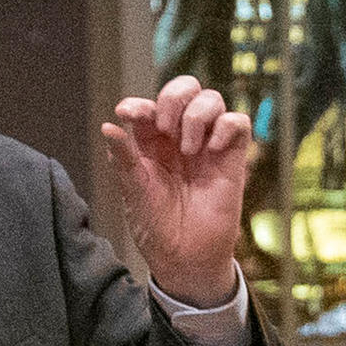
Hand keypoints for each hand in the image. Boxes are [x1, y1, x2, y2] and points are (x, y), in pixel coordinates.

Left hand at [103, 76, 258, 308]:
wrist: (185, 257)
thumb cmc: (156, 227)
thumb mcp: (132, 190)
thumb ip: (123, 156)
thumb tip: (108, 126)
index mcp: (152, 143)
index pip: (148, 106)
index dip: (138, 103)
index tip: (127, 114)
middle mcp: (180, 138)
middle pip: (185, 88)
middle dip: (173, 98)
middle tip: (165, 128)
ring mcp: (208, 145)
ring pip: (211, 99)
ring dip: (197, 116)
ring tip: (189, 150)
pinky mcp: (232, 158)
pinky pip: (237, 122)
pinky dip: (225, 126)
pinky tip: (211, 151)